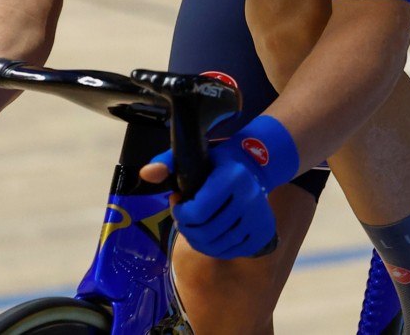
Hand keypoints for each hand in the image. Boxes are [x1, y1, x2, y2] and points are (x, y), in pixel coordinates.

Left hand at [141, 115, 299, 258]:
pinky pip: (231, 252)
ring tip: (194, 227)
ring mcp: (259, 218)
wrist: (255, 166)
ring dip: (198, 241)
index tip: (177, 204)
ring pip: (218, 245)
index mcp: (233, 177)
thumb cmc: (217, 162)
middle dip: (186, 228)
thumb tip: (146, 174)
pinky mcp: (263, 233)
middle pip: (206, 232)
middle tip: (183, 218)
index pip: (198, 211)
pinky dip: (214, 248)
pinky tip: (209, 235)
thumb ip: (166, 162)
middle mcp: (250, 198)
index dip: (180, 213)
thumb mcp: (192, 156)